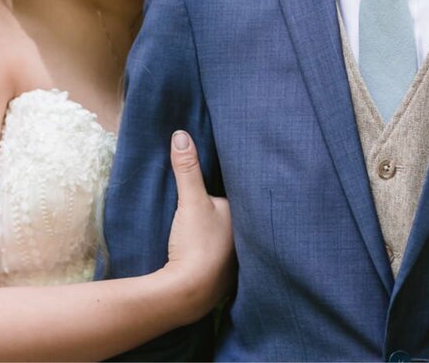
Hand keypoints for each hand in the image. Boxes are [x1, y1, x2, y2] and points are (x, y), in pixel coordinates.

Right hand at [162, 130, 234, 322]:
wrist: (187, 292)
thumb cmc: (196, 243)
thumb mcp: (190, 200)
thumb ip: (187, 168)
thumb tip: (181, 135)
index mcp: (246, 218)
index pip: (242, 196)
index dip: (233, 186)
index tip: (224, 176)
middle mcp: (247, 240)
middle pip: (236, 219)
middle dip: (228, 212)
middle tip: (214, 200)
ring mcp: (236, 262)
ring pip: (229, 240)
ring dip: (222, 234)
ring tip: (210, 224)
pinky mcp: (222, 280)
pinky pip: (221, 259)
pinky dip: (215, 254)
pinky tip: (206, 252)